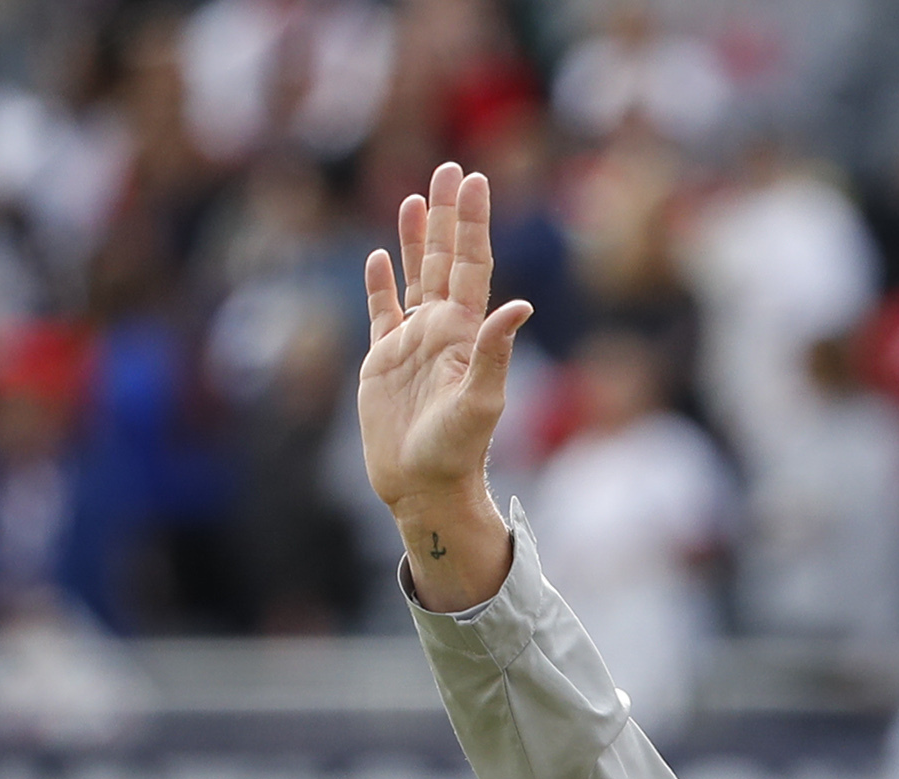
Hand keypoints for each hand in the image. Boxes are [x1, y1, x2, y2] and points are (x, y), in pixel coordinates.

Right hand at [359, 159, 532, 608]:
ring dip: (414, 239)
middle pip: (444, 259)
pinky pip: (381, 312)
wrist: (424, 488)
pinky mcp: (383, 362)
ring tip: (415, 198)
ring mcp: (412, 344)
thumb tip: (520, 305)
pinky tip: (378, 257)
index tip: (475, 179)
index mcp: (465, 333)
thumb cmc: (457, 452)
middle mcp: (442, 330)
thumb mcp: (481, 402)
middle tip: (450, 169)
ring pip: (414, 277)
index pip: (471, 265)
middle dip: (446, 215)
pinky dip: (379, 285)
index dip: (471, 223)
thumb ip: (496, 352)